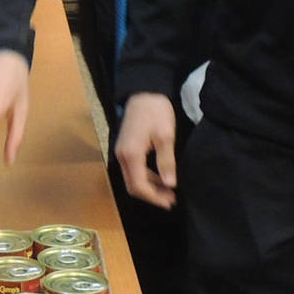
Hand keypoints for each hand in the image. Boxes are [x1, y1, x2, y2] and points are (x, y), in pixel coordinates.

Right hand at [114, 93, 178, 208]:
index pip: (139, 185)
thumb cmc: (156, 112)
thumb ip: (166, 161)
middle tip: (171, 200)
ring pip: (132, 179)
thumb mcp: (165, 136)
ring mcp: (122, 153)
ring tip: (168, 192)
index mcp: (131, 154)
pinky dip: (146, 178)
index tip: (170, 201)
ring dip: (149, 188)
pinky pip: (133, 170)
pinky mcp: (125, 149)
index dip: (154, 197)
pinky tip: (160, 179)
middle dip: (151, 196)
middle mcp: (122, 156)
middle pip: (133, 186)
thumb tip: (170, 184)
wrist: (144, 92)